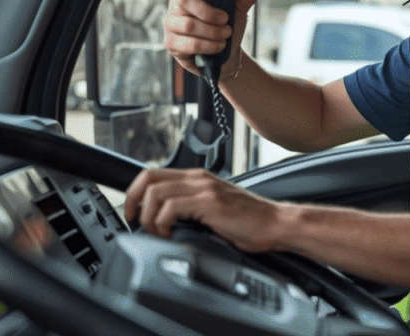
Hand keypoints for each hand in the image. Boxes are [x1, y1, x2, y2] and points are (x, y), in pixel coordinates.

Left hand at [124, 168, 282, 252]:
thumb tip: (166, 223)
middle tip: (135, 222)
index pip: (153, 174)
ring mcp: (204, 188)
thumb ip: (192, 209)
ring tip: (159, 233)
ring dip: (148, 217)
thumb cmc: (251, 222)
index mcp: (198, 179)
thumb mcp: (215, 210)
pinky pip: (170, 208)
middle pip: (147, 177)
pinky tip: (173, 236)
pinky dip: (163, 224)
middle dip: (131, 201)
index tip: (133, 214)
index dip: (134, 193)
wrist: (277, 224)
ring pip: (154, 192)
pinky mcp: (209, 202)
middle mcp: (199, 178)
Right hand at [163, 0, 257, 77]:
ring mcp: (171, 24)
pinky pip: (189, 44)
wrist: (225, 53)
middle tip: (226, 20)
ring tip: (226, 34)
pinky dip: (209, 46)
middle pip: (183, 0)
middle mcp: (176, 5)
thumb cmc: (226, 26)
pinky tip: (219, 46)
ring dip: (213, 31)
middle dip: (209, 12)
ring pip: (188, 25)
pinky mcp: (171, 43)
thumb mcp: (237, 11)